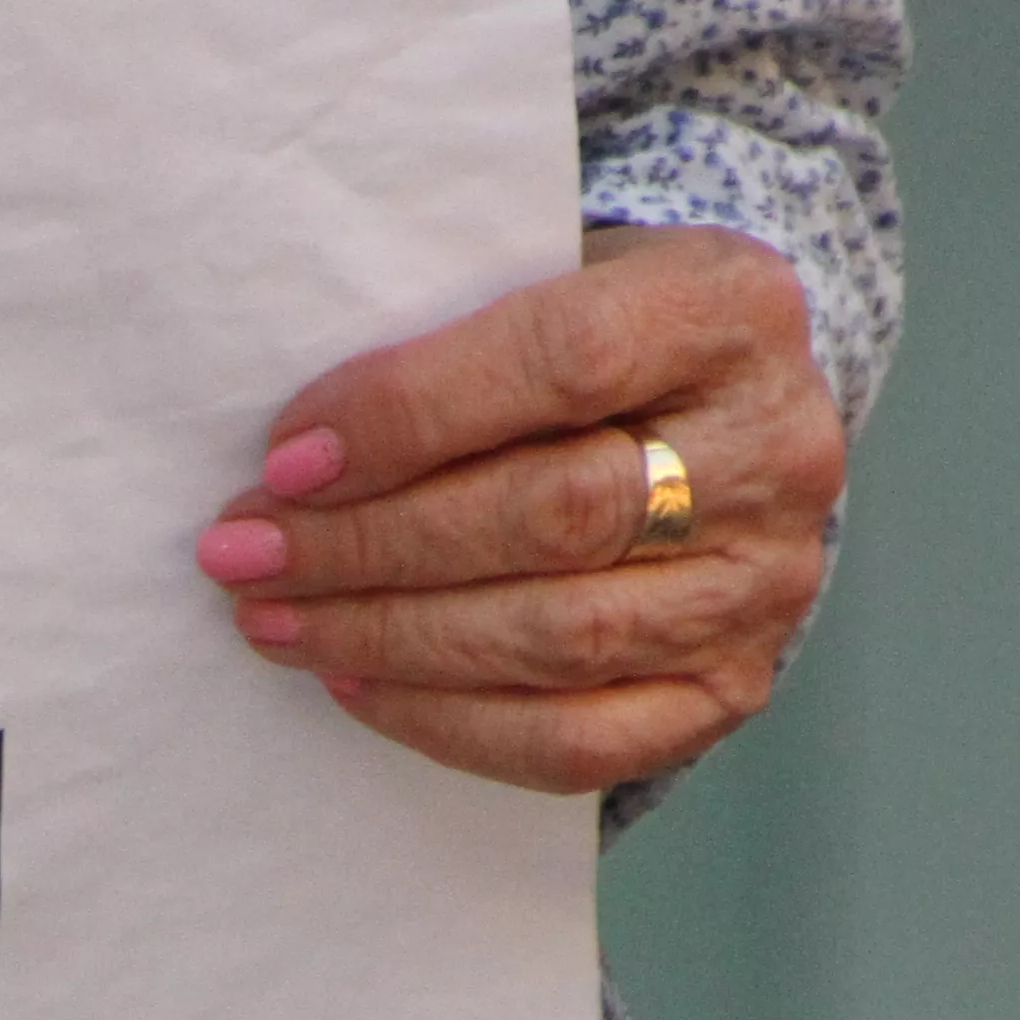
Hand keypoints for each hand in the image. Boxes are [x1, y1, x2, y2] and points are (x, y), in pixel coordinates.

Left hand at [192, 224, 845, 794]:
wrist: (713, 416)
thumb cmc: (597, 342)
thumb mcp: (549, 280)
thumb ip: (456, 341)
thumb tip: (296, 460)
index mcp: (729, 310)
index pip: (565, 363)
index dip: (413, 415)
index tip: (287, 459)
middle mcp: (774, 451)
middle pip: (555, 515)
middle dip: (374, 545)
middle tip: (245, 553)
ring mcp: (764, 583)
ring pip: (560, 637)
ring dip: (390, 638)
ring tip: (276, 620)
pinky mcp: (732, 687)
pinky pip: (580, 740)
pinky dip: (450, 721)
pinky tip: (357, 684)